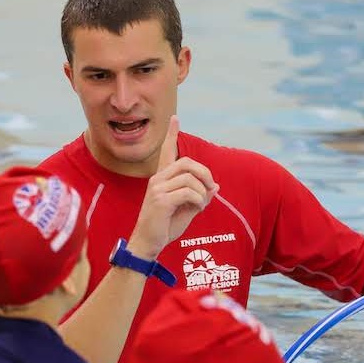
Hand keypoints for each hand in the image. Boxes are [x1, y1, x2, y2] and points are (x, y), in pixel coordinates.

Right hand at [127, 116, 218, 259]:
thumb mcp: (187, 209)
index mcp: (161, 179)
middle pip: (187, 163)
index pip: (166, 151)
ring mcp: (157, 189)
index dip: (171, 134)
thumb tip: (216, 187)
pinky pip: (189, 193)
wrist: (148, 244)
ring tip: (200, 205)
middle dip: (205, 173)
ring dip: (202, 192)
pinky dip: (199, 201)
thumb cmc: (165, 227)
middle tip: (211, 188)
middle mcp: (157, 179)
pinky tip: (195, 209)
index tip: (175, 118)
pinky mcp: (161, 200)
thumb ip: (199, 196)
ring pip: (190, 178)